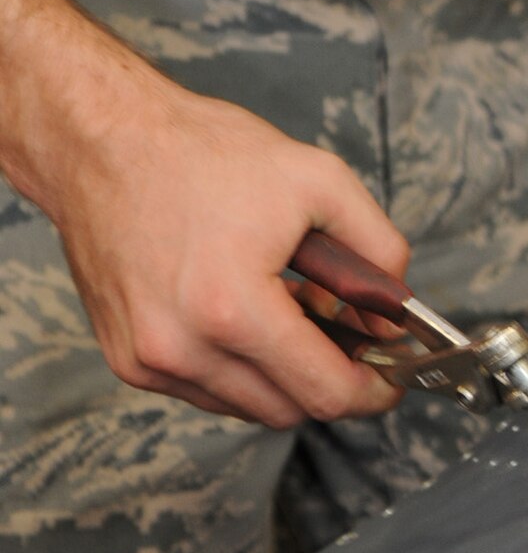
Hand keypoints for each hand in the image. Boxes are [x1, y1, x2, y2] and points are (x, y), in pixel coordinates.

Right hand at [41, 56, 408, 428]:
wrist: (106, 141)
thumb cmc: (204, 153)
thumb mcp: (321, 180)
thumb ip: (377, 251)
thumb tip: (395, 312)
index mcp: (231, 309)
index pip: (323, 393)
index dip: (373, 390)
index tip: (393, 377)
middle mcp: (181, 349)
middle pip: (288, 410)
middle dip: (332, 378)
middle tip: (352, 333)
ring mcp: (147, 360)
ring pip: (246, 405)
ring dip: (282, 374)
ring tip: (295, 310)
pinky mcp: (126, 358)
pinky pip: (204, 388)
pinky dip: (238, 365)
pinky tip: (248, 313)